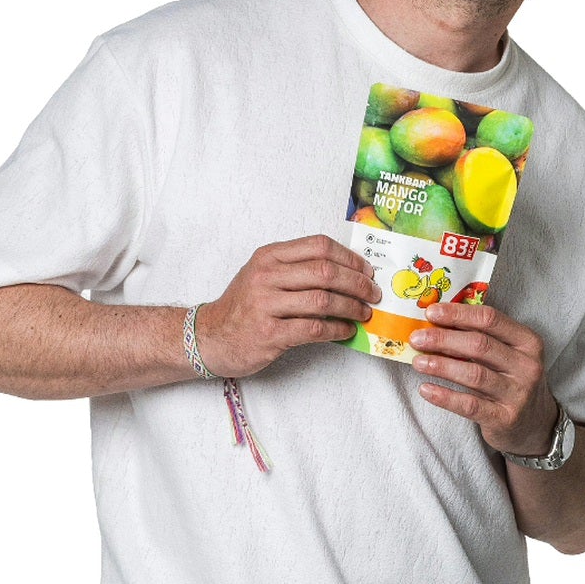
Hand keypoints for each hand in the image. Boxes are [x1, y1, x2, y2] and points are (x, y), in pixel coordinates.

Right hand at [195, 237, 377, 373]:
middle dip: (358, 283)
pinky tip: (346, 331)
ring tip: (364, 313)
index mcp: (269, 256)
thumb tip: (348, 273)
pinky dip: (337, 330)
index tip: (367, 271)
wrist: (211, 337)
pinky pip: (314, 329)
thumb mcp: (264, 275)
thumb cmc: (244, 307)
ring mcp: (266, 304)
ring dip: (352, 308)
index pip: (319, 246)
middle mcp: (266, 276)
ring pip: (323, 300)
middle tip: (373, 294)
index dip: (350, 258)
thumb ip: (298, 268)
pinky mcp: (270, 333)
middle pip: (326, 271)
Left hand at [409, 298, 556, 457]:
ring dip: (441, 366)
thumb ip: (484, 337)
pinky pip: (470, 405)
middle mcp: (527, 366)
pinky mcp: (505, 418)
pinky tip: (426, 389)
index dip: (458, 314)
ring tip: (418, 362)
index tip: (431, 313)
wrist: (536, 424)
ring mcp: (518, 394)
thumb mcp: (510, 355)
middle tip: (417, 339)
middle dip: (443, 339)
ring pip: (474, 374)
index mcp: (528, 342)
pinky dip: (445, 396)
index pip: (490, 319)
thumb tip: (438, 322)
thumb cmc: (513, 381)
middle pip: (479, 345)